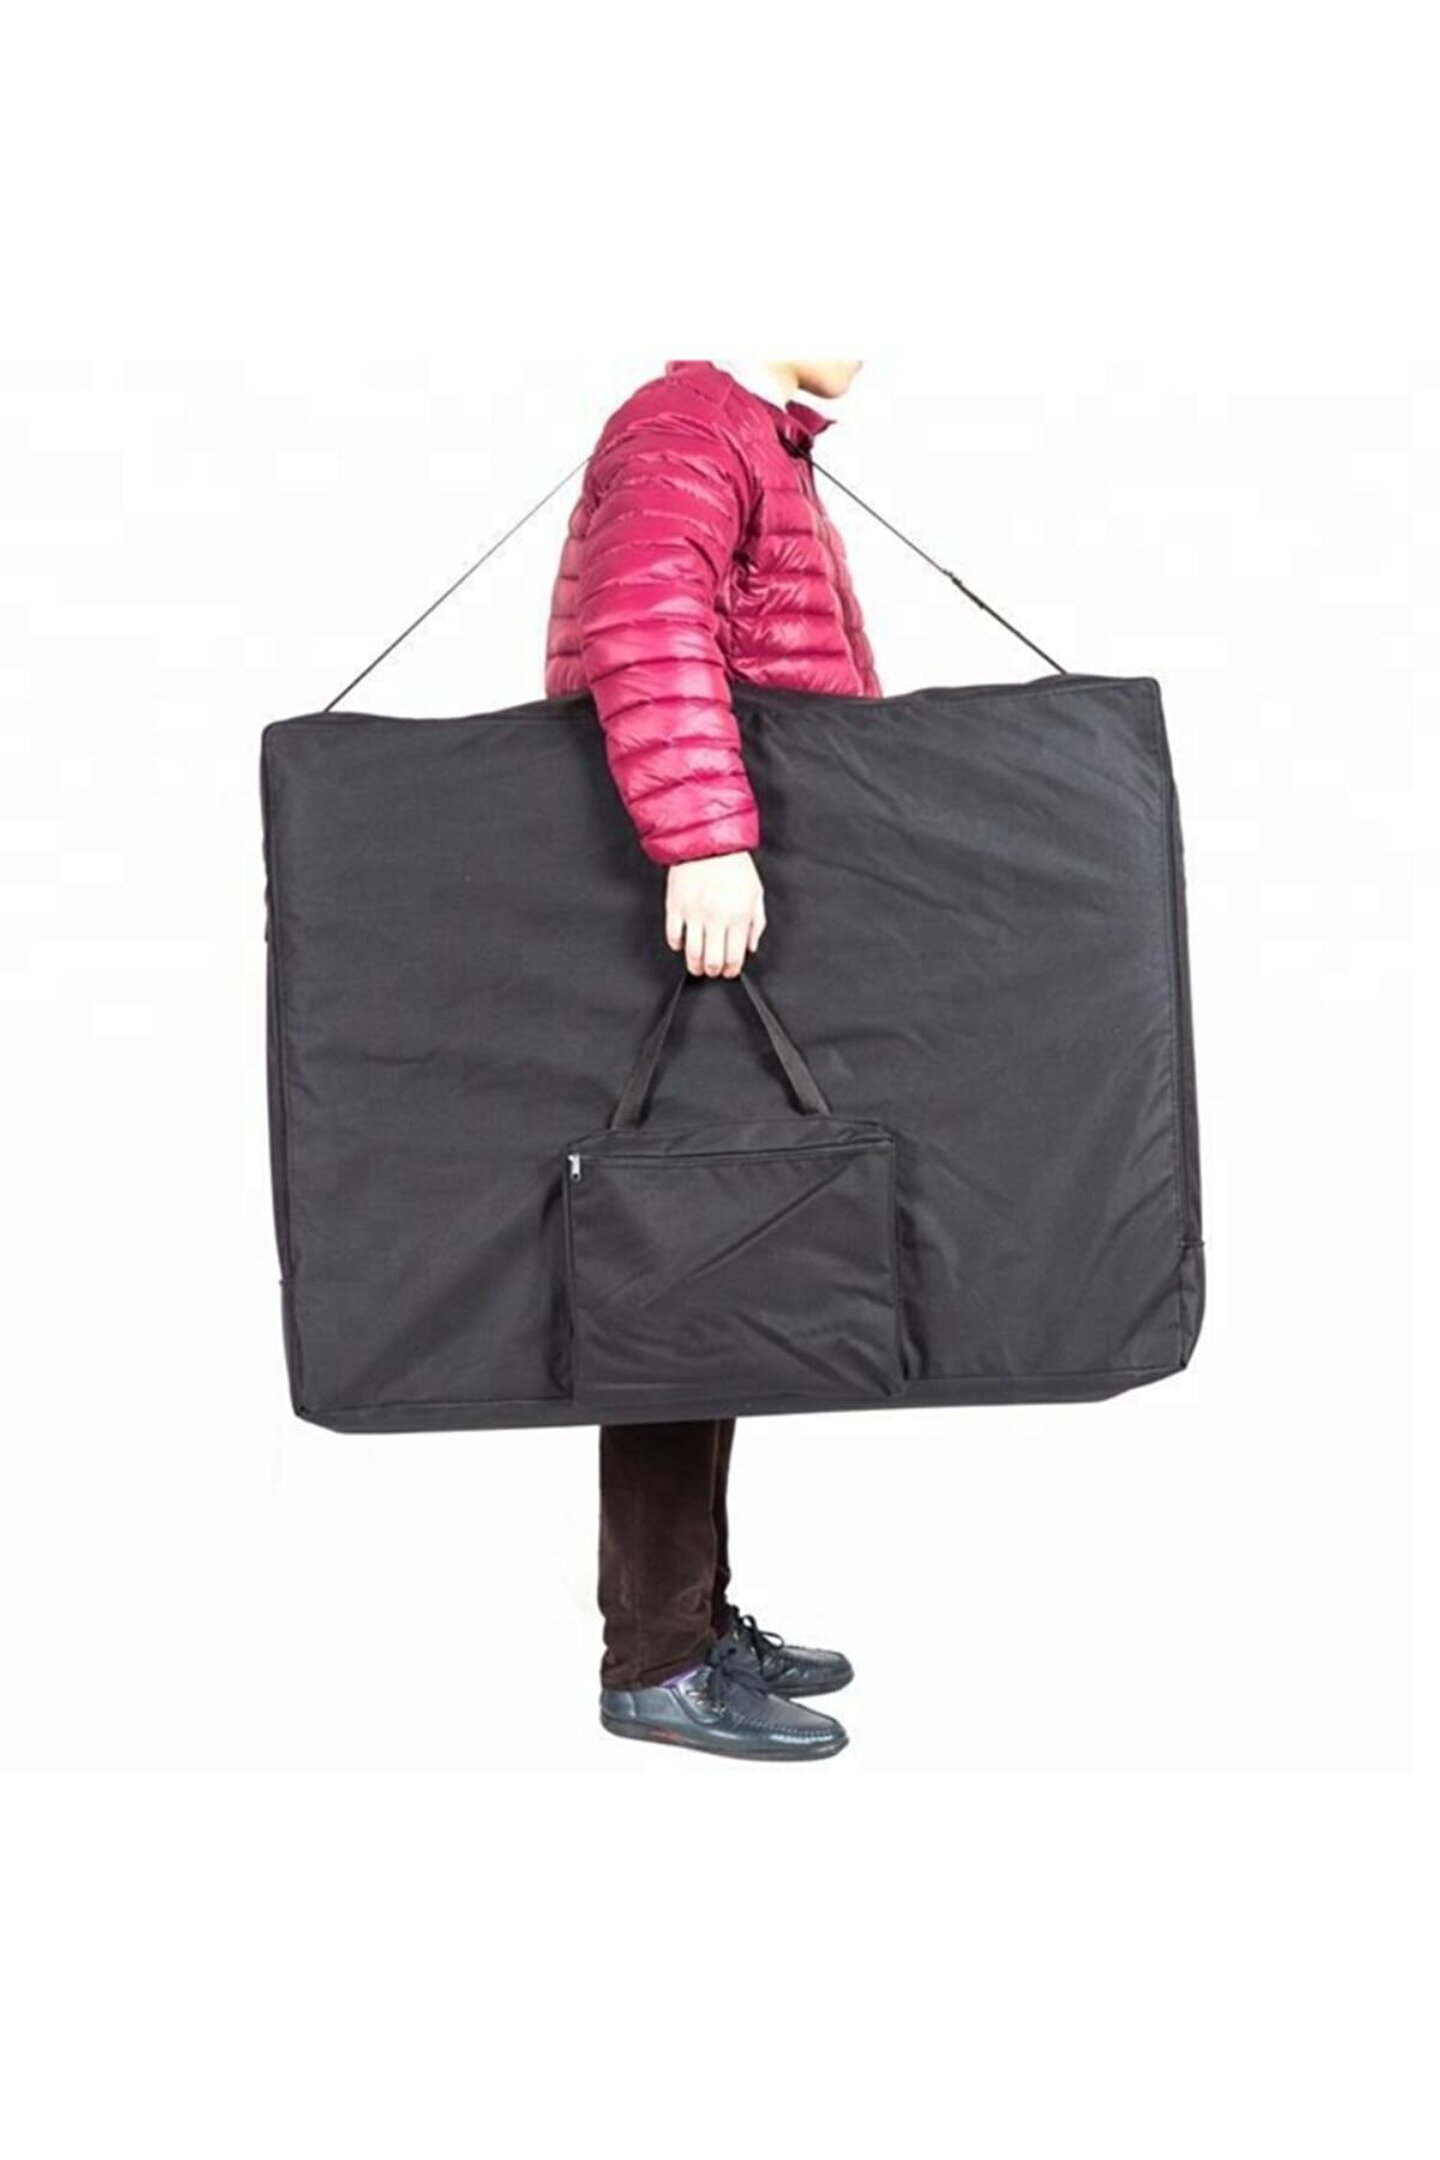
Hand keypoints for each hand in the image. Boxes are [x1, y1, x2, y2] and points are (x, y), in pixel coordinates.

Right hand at [665, 852, 766, 976]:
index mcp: (738, 915)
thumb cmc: (733, 864)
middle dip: (713, 971)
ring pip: (692, 954)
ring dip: (695, 965)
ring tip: (697, 965)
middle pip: (712, 961)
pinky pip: (673, 936)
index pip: (734, 958)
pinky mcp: (675, 906)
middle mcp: (716, 918)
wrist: (707, 841)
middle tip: (712, 969)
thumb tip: (751, 946)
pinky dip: (677, 945)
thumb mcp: (756, 892)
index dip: (731, 971)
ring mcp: (694, 913)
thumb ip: (757, 923)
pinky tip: (683, 943)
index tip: (729, 971)